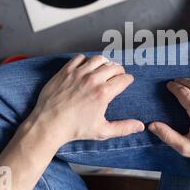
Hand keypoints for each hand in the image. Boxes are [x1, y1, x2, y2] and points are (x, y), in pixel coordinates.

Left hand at [28, 54, 143, 145]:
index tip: (127, 82)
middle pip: (114, 66)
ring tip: (103, 69)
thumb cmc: (75, 129)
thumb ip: (123, 127)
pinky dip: (85, 61)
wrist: (49, 124)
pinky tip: (85, 68)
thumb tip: (140, 126)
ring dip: (104, 63)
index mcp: (104, 93)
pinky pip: (80, 58)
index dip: (128, 80)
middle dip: (119, 70)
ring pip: (99, 58)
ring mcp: (78, 73)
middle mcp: (93, 79)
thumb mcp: (102, 131)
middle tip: (117, 76)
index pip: (124, 78)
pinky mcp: (66, 70)